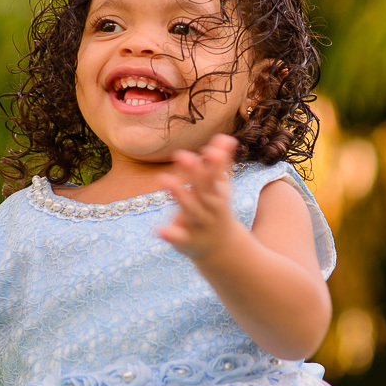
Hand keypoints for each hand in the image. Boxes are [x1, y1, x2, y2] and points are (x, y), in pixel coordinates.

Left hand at [155, 134, 241, 259]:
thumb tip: (226, 137)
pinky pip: (178, 237)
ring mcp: (198, 224)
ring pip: (190, 209)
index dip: (213, 163)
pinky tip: (159, 230)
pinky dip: (170, 234)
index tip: (209, 149)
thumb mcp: (221, 188)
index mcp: (216, 193)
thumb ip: (220, 164)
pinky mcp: (186, 239)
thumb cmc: (216, 210)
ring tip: (163, 177)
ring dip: (179, 194)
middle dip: (194, 172)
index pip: (214, 175)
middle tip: (181, 154)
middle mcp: (209, 208)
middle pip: (202, 189)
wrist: (222, 249)